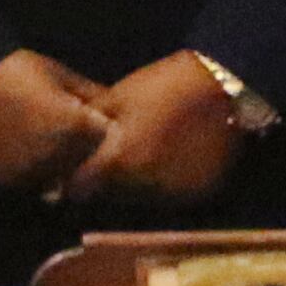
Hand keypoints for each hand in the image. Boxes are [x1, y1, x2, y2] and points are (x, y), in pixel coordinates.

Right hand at [0, 50, 112, 193]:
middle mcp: (56, 154)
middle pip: (85, 162)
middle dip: (82, 148)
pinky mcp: (8, 179)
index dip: (98, 127)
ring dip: (59, 164)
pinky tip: (24, 147)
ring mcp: (31, 170)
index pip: (105, 139)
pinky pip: (32, 183)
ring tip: (41, 136)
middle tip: (62, 127)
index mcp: (74, 126)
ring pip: (60, 177)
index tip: (88, 116)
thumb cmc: (15, 70)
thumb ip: (90, 94)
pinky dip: (34, 171)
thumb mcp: (58, 74)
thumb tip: (113, 104)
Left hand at [63, 50, 241, 204]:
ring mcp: (175, 193)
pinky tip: (168, 161)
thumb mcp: (118, 97)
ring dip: (136, 185)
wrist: (222, 86)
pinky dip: (165, 183)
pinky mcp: (200, 193)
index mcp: (119, 161)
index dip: (73, 181)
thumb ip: (91, 124)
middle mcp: (144, 185)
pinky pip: (172, 195)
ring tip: (144, 158)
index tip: (71, 174)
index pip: (81, 189)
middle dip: (107, 183)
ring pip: (142, 198)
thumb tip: (64, 138)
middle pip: (112, 197)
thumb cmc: (164, 86)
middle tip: (112, 161)